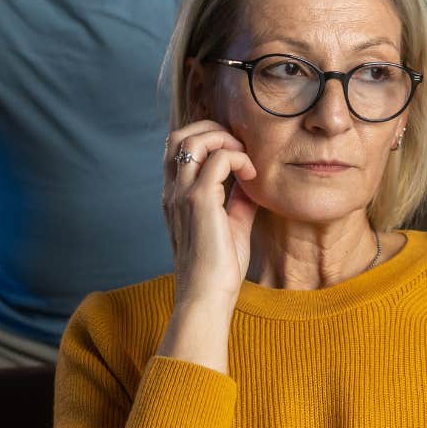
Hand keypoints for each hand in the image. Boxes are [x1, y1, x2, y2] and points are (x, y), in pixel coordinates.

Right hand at [162, 121, 257, 306]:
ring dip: (224, 139)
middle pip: (179, 135)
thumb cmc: (217, 270)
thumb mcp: (231, 226)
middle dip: (212, 130)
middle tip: (239, 148)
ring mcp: (183, 194)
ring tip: (245, 158)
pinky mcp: (199, 201)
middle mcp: (173, 191)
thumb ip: (237, 200)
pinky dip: (239, 159)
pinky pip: (218, 160)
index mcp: (175, 197)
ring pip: (193, 139)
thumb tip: (252, 181)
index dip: (206, 139)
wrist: (206, 298)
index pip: (178, 149)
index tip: (236, 155)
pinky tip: (252, 176)